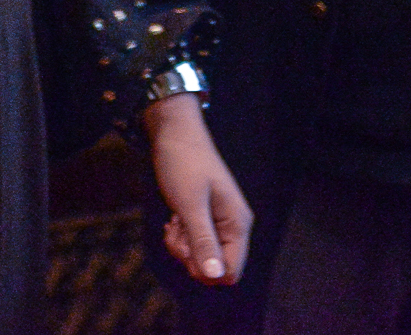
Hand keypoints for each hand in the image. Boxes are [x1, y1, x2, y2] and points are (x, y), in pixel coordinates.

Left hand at [144, 93, 251, 285]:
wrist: (174, 133)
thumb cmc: (183, 164)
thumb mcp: (190, 204)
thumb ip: (203, 240)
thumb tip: (215, 276)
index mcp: (238, 225)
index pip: (231, 272)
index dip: (205, 270)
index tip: (185, 247)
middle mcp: (233, 227)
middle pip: (214, 268)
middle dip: (190, 257)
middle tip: (175, 231)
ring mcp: (219, 223)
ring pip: (202, 257)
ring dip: (182, 246)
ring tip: (172, 222)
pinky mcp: (205, 218)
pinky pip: (195, 243)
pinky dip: (181, 237)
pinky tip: (173, 220)